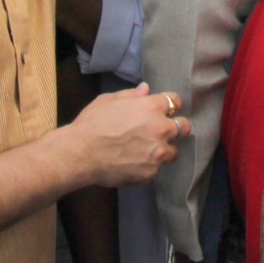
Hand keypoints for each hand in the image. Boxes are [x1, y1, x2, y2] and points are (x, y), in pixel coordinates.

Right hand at [67, 83, 190, 188]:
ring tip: (150, 151)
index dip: (171, 105)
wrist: (80, 154)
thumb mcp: (110, 100)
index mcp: (152, 107)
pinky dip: (148, 167)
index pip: (175, 101)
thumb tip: (146, 89)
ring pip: (174, 152)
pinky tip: (134, 164)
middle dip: (177, 127)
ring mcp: (156, 153)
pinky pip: (155, 169)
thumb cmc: (92, 123)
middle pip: (184, 127)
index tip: (167, 110)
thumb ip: (132, 95)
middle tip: (165, 131)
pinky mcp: (149, 173)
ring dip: (165, 150)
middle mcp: (160, 129)